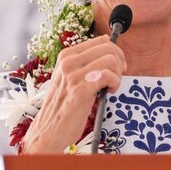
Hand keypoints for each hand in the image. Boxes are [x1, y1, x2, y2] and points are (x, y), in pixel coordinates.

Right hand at [22, 35, 125, 153]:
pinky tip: (109, 92)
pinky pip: (108, 75)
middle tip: (117, 76)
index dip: (115, 52)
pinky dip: (115, 83)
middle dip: (120, 62)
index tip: (117, 66)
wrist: (50, 128)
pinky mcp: (81, 90)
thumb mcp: (69, 77)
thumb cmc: (63, 105)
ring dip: (118, 74)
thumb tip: (108, 45)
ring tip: (111, 86)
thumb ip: (85, 62)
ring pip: (111, 60)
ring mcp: (73, 75)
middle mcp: (68, 62)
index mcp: (66, 56)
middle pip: (108, 48)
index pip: (101, 41)